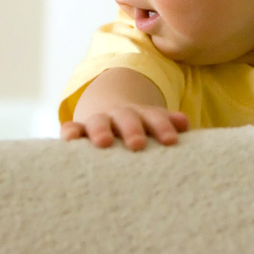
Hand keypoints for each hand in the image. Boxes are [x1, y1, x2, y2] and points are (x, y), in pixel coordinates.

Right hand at [61, 105, 188, 150]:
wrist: (110, 109)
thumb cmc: (139, 127)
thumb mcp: (153, 121)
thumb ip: (168, 123)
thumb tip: (184, 123)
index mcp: (142, 114)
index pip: (154, 118)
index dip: (162, 128)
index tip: (170, 141)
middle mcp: (120, 115)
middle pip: (127, 118)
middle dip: (132, 129)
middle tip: (138, 144)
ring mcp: (98, 120)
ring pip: (98, 122)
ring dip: (100, 130)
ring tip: (103, 142)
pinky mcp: (79, 129)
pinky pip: (73, 127)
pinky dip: (70, 131)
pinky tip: (69, 139)